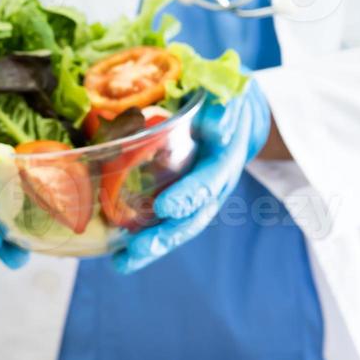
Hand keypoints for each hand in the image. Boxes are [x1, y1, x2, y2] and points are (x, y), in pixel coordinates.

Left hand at [112, 81, 271, 273]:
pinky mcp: (185, 203)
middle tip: (137, 250)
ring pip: (180, 229)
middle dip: (166, 236)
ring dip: (153, 247)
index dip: (190, 195)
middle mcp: (216, 185)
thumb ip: (223, 107)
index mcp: (227, 158)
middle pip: (194, 218)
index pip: (210, 180)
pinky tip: (118, 255)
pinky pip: (167, 225)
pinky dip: (146, 241)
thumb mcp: (229, 95)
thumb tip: (217, 125)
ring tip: (123, 264)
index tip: (166, 208)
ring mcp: (202, 199)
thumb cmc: (226, 101)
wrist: (241, 116)